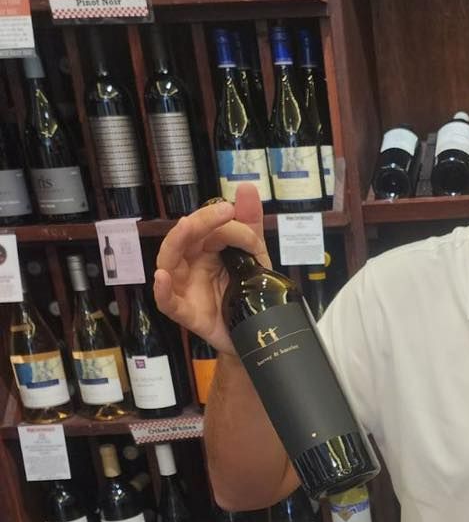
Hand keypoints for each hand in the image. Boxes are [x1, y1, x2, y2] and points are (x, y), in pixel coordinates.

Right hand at [153, 184, 270, 355]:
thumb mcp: (253, 256)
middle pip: (183, 239)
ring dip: (176, 243)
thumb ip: (248, 224)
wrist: (254, 334)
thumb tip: (245, 187)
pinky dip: (162, 290)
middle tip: (222, 211)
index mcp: (202, 250)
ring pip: (169, 262)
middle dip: (199, 222)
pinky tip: (163, 277)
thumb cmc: (245, 293)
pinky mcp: (186, 313)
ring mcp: (184, 288)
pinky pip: (167, 302)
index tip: (237, 214)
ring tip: (186, 227)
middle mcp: (189, 265)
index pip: (203, 226)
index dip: (219, 219)